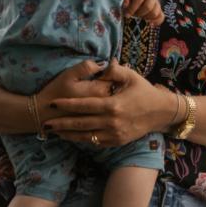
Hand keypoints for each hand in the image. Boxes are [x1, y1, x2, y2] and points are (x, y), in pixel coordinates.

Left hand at [44, 59, 167, 145]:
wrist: (161, 112)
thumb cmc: (145, 92)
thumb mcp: (132, 77)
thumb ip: (115, 70)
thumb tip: (102, 65)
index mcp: (113, 105)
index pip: (84, 105)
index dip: (67, 105)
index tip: (53, 104)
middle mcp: (111, 121)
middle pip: (80, 123)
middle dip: (61, 123)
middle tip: (45, 122)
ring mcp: (114, 134)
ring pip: (85, 136)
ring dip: (68, 134)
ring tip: (54, 131)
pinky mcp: (116, 141)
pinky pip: (95, 142)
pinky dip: (82, 139)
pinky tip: (72, 136)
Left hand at [123, 0, 164, 25]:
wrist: (137, 4)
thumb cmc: (130, 1)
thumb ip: (124, 0)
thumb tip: (125, 5)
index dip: (132, 8)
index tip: (127, 15)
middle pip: (148, 7)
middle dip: (140, 14)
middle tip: (135, 15)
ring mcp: (157, 4)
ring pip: (155, 13)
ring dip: (146, 17)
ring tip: (141, 17)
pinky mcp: (160, 11)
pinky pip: (161, 17)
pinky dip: (156, 21)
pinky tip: (149, 23)